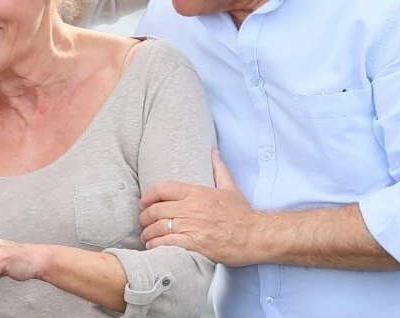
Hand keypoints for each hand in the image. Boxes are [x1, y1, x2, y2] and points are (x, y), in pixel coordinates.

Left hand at [139, 151, 266, 266]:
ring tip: (146, 237)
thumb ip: (219, 170)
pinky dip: (157, 245)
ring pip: (159, 227)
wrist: (255, 235)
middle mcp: (191, 208)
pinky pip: (167, 243)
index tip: (144, 203)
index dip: (148, 196)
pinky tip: (153, 247)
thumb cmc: (242, 213)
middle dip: (145, 217)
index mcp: (197, 193)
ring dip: (148, 233)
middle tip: (143, 222)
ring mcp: (192, 226)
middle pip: (156, 210)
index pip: (162, 189)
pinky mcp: (195, 244)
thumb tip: (214, 153)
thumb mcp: (230, 188)